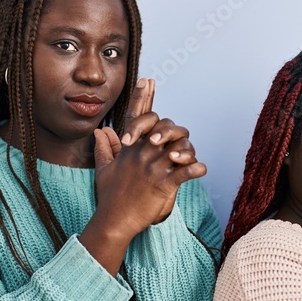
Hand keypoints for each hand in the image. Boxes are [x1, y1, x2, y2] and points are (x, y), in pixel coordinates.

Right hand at [91, 81, 205, 238]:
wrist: (114, 221)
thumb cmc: (110, 197)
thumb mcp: (103, 169)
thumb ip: (104, 149)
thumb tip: (100, 132)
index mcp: (130, 149)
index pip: (135, 117)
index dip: (141, 97)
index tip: (147, 80)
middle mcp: (142, 153)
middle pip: (161, 126)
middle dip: (170, 128)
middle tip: (170, 136)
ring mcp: (153, 167)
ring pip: (177, 146)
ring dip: (186, 150)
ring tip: (187, 158)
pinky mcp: (164, 184)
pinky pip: (185, 172)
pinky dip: (196, 169)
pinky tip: (201, 170)